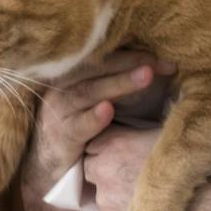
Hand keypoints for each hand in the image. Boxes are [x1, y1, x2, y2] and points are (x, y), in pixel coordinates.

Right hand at [25, 49, 175, 192]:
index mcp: (72, 71)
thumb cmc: (78, 120)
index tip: (164, 57)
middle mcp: (62, 85)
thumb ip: (113, 76)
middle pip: (97, 67)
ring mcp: (60, 109)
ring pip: (90, 92)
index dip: (133, 52)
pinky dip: (93, 118)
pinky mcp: (62, 135)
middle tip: (158, 62)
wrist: (46, 158)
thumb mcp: (93, 95)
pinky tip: (108, 110)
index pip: (103, 54)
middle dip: (131, 62)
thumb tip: (154, 62)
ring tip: (147, 76)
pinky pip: (79, 125)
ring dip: (120, 83)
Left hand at [84, 129, 210, 210]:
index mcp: (116, 147)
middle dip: (110, 174)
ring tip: (153, 202)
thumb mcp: (176, 143)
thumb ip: (146, 140)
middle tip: (138, 178)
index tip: (126, 155)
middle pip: (94, 172)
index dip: (111, 151)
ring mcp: (107, 207)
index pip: (94, 146)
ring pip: (103, 199)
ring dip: (119, 199)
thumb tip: (137, 141)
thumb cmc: (209, 174)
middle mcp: (104, 176)